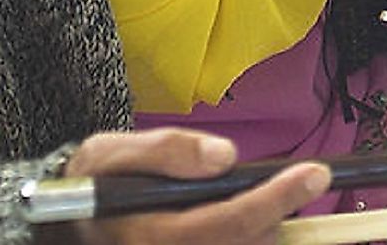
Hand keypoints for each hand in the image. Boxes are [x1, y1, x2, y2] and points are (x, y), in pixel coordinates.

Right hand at [56, 128, 329, 244]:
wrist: (71, 222)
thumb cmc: (97, 184)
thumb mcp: (114, 153)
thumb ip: (168, 150)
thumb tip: (226, 155)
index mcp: (149, 236)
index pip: (225, 223)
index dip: (275, 199)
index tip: (316, 173)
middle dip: (280, 212)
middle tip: (300, 180)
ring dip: (271, 228)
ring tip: (270, 199)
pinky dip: (257, 236)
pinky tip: (260, 219)